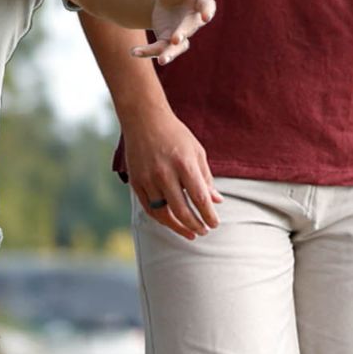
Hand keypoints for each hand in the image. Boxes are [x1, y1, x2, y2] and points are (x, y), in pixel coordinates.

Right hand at [125, 109, 221, 239]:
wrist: (144, 119)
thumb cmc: (175, 135)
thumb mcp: (196, 152)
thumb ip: (206, 178)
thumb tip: (216, 201)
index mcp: (184, 164)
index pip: (199, 198)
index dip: (208, 215)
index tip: (214, 224)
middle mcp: (164, 173)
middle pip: (181, 210)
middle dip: (195, 225)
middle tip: (204, 231)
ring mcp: (148, 179)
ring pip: (163, 213)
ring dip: (179, 227)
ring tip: (190, 233)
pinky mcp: (136, 182)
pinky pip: (149, 208)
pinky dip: (161, 219)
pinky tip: (172, 223)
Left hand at [133, 0, 215, 64]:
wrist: (166, 0)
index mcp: (200, 1)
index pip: (207, 6)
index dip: (207, 11)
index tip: (206, 16)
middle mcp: (193, 21)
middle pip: (189, 29)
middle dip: (183, 34)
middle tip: (176, 40)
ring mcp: (181, 34)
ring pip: (177, 47)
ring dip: (169, 54)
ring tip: (161, 61)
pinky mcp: (167, 41)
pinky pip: (158, 49)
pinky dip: (147, 52)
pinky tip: (133, 51)